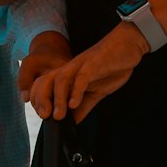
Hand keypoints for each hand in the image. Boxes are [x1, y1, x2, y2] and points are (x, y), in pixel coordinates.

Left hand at [28, 22, 146, 123]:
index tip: (43, 117)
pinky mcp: (94, 64)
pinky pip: (82, 76)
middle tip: (45, 116)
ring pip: (61, 79)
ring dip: (58, 99)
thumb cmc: (110, 65)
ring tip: (58, 116)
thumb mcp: (95, 91)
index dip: (38, 100)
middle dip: (41, 99)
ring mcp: (82, 65)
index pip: (44, 85)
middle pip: (46, 80)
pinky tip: (74, 104)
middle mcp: (71, 69)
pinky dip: (76, 90)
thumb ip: (83, 106)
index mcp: (69, 75)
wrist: (128, 44)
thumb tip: (73, 122)